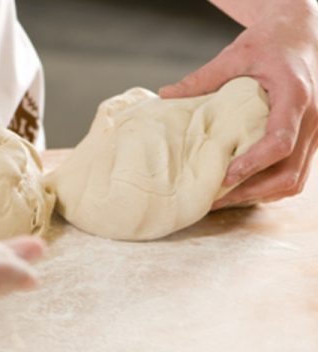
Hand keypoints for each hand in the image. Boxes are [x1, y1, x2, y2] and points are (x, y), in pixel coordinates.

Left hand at [159, 1, 317, 208]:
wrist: (301, 36)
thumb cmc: (271, 43)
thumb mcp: (236, 55)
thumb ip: (204, 77)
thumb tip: (166, 94)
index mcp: (296, 98)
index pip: (280, 141)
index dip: (253, 164)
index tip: (225, 177)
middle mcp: (313, 120)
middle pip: (290, 172)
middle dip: (251, 191)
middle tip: (213, 199)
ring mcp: (316, 133)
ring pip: (295, 180)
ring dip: (260, 194)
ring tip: (222, 199)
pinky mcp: (310, 140)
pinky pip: (296, 174)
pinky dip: (270, 187)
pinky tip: (241, 188)